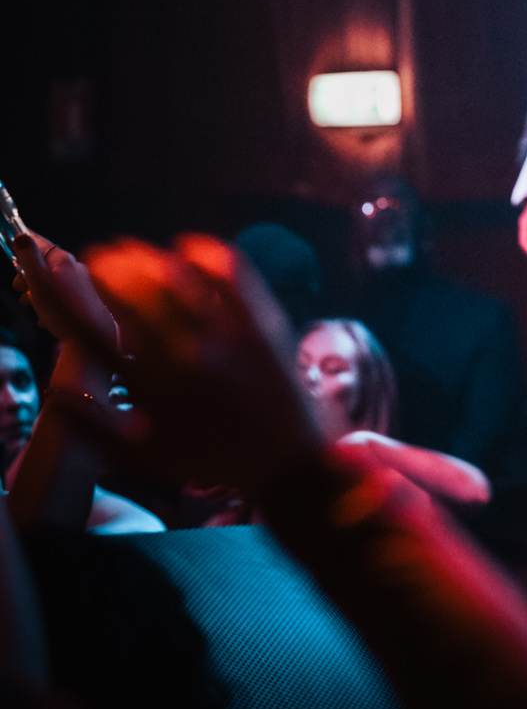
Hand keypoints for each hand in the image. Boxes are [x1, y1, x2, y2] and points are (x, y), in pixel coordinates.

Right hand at [11, 233, 119, 354]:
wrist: (89, 339)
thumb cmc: (61, 309)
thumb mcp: (38, 280)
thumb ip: (29, 258)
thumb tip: (22, 236)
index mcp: (63, 260)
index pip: (40, 243)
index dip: (24, 243)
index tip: (13, 240)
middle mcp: (74, 269)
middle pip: (43, 265)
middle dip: (27, 276)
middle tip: (19, 288)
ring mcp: (79, 285)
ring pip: (49, 284)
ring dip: (35, 293)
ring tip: (31, 305)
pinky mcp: (82, 301)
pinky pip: (58, 300)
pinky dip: (47, 307)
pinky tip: (45, 319)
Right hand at [69, 235, 324, 498]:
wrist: (285, 462)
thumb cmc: (211, 460)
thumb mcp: (145, 456)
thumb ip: (96, 430)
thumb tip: (58, 396)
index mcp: (151, 390)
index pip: (95, 332)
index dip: (72, 297)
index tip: (62, 279)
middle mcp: (184, 356)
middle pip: (134, 294)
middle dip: (108, 269)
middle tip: (98, 259)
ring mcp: (226, 334)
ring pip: (176, 277)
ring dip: (145, 257)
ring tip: (130, 250)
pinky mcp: (261, 321)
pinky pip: (230, 273)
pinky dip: (204, 253)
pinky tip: (186, 246)